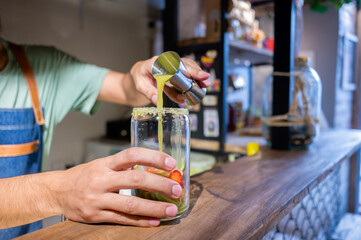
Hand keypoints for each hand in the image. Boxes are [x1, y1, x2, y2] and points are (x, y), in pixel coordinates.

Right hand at [58, 148, 181, 226]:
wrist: (56, 192)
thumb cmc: (83, 176)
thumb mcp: (101, 164)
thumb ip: (122, 166)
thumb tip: (151, 167)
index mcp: (104, 164)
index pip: (132, 155)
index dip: (153, 157)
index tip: (171, 163)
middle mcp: (101, 179)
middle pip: (135, 180)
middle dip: (159, 185)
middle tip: (177, 189)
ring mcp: (98, 199)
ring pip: (130, 204)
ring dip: (154, 207)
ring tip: (171, 209)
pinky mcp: (96, 216)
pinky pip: (122, 219)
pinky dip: (140, 221)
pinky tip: (154, 221)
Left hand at [130, 56, 209, 104]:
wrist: (137, 78)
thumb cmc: (138, 78)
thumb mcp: (140, 86)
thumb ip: (149, 92)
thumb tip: (156, 100)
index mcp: (156, 62)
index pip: (173, 64)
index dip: (185, 69)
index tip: (193, 74)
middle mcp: (166, 63)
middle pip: (183, 65)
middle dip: (195, 72)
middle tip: (205, 80)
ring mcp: (172, 68)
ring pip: (187, 69)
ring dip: (196, 78)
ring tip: (204, 86)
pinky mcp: (175, 74)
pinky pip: (185, 78)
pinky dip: (190, 85)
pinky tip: (193, 92)